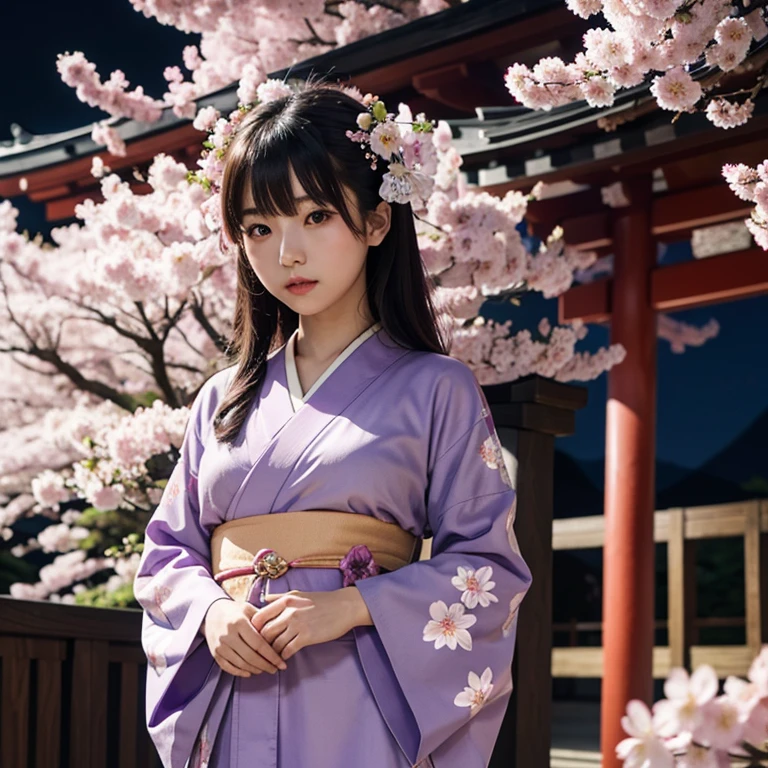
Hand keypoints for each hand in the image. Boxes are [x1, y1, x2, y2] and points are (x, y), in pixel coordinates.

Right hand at [202, 598, 287, 677]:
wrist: (211, 612)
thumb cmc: (234, 610)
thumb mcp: (249, 609)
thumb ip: (263, 619)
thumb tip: (279, 631)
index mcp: (239, 622)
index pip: (259, 644)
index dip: (271, 656)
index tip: (281, 663)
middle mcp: (228, 635)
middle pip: (250, 656)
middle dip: (265, 665)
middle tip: (275, 669)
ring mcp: (220, 646)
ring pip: (240, 664)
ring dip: (255, 669)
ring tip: (265, 669)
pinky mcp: (215, 653)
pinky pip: (228, 667)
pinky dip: (240, 672)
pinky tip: (250, 672)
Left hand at [250, 588, 371, 660]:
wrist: (344, 606)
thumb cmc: (321, 600)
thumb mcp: (299, 594)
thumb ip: (280, 597)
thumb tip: (264, 599)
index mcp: (285, 601)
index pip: (259, 617)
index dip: (254, 629)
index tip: (255, 636)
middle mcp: (289, 613)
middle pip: (264, 633)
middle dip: (261, 644)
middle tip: (261, 651)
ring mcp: (297, 625)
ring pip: (275, 644)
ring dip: (272, 652)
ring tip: (272, 657)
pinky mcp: (307, 637)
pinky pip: (287, 650)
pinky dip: (283, 656)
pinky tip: (284, 657)